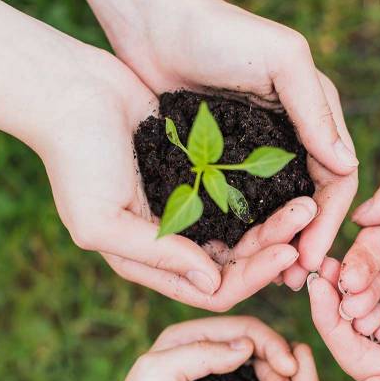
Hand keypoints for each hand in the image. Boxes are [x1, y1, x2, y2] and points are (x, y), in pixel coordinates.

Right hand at [42, 52, 316, 310]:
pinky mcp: (201, 175)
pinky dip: (265, 195)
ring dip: (276, 221)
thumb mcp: (101, 220)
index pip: (215, 288)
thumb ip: (156, 256)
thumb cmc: (76, 160)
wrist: (72, 92)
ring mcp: (190, 208)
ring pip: (245, 230)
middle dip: (274, 246)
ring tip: (307, 201)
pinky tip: (290, 182)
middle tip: (308, 218)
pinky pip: (241, 195)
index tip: (288, 251)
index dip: (253, 277)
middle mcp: (175, 242)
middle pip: (238, 262)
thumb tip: (213, 284)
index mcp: (152, 261)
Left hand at [77, 0, 358, 282]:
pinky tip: (234, 255)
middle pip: (310, 203)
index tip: (314, 259)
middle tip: (294, 282)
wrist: (156, 25)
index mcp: (315, 117)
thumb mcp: (281, 61)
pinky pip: (241, 204)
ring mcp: (256, 153)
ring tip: (268, 277)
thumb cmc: (223, 33)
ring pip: (276, 210)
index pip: (337, 179)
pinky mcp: (222, 160)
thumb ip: (315, 111)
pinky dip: (244, 231)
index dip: (330, 222)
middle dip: (306, 242)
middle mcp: (292, 138)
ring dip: (276, 244)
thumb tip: (348, 166)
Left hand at [89, 316, 301, 380]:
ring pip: (260, 372)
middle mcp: (204, 351)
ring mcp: (213, 378)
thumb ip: (202, 352)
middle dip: (280, 369)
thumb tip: (247, 346)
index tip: (289, 370)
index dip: (272, 345)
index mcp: (190, 336)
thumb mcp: (160, 374)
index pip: (245, 328)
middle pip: (258, 349)